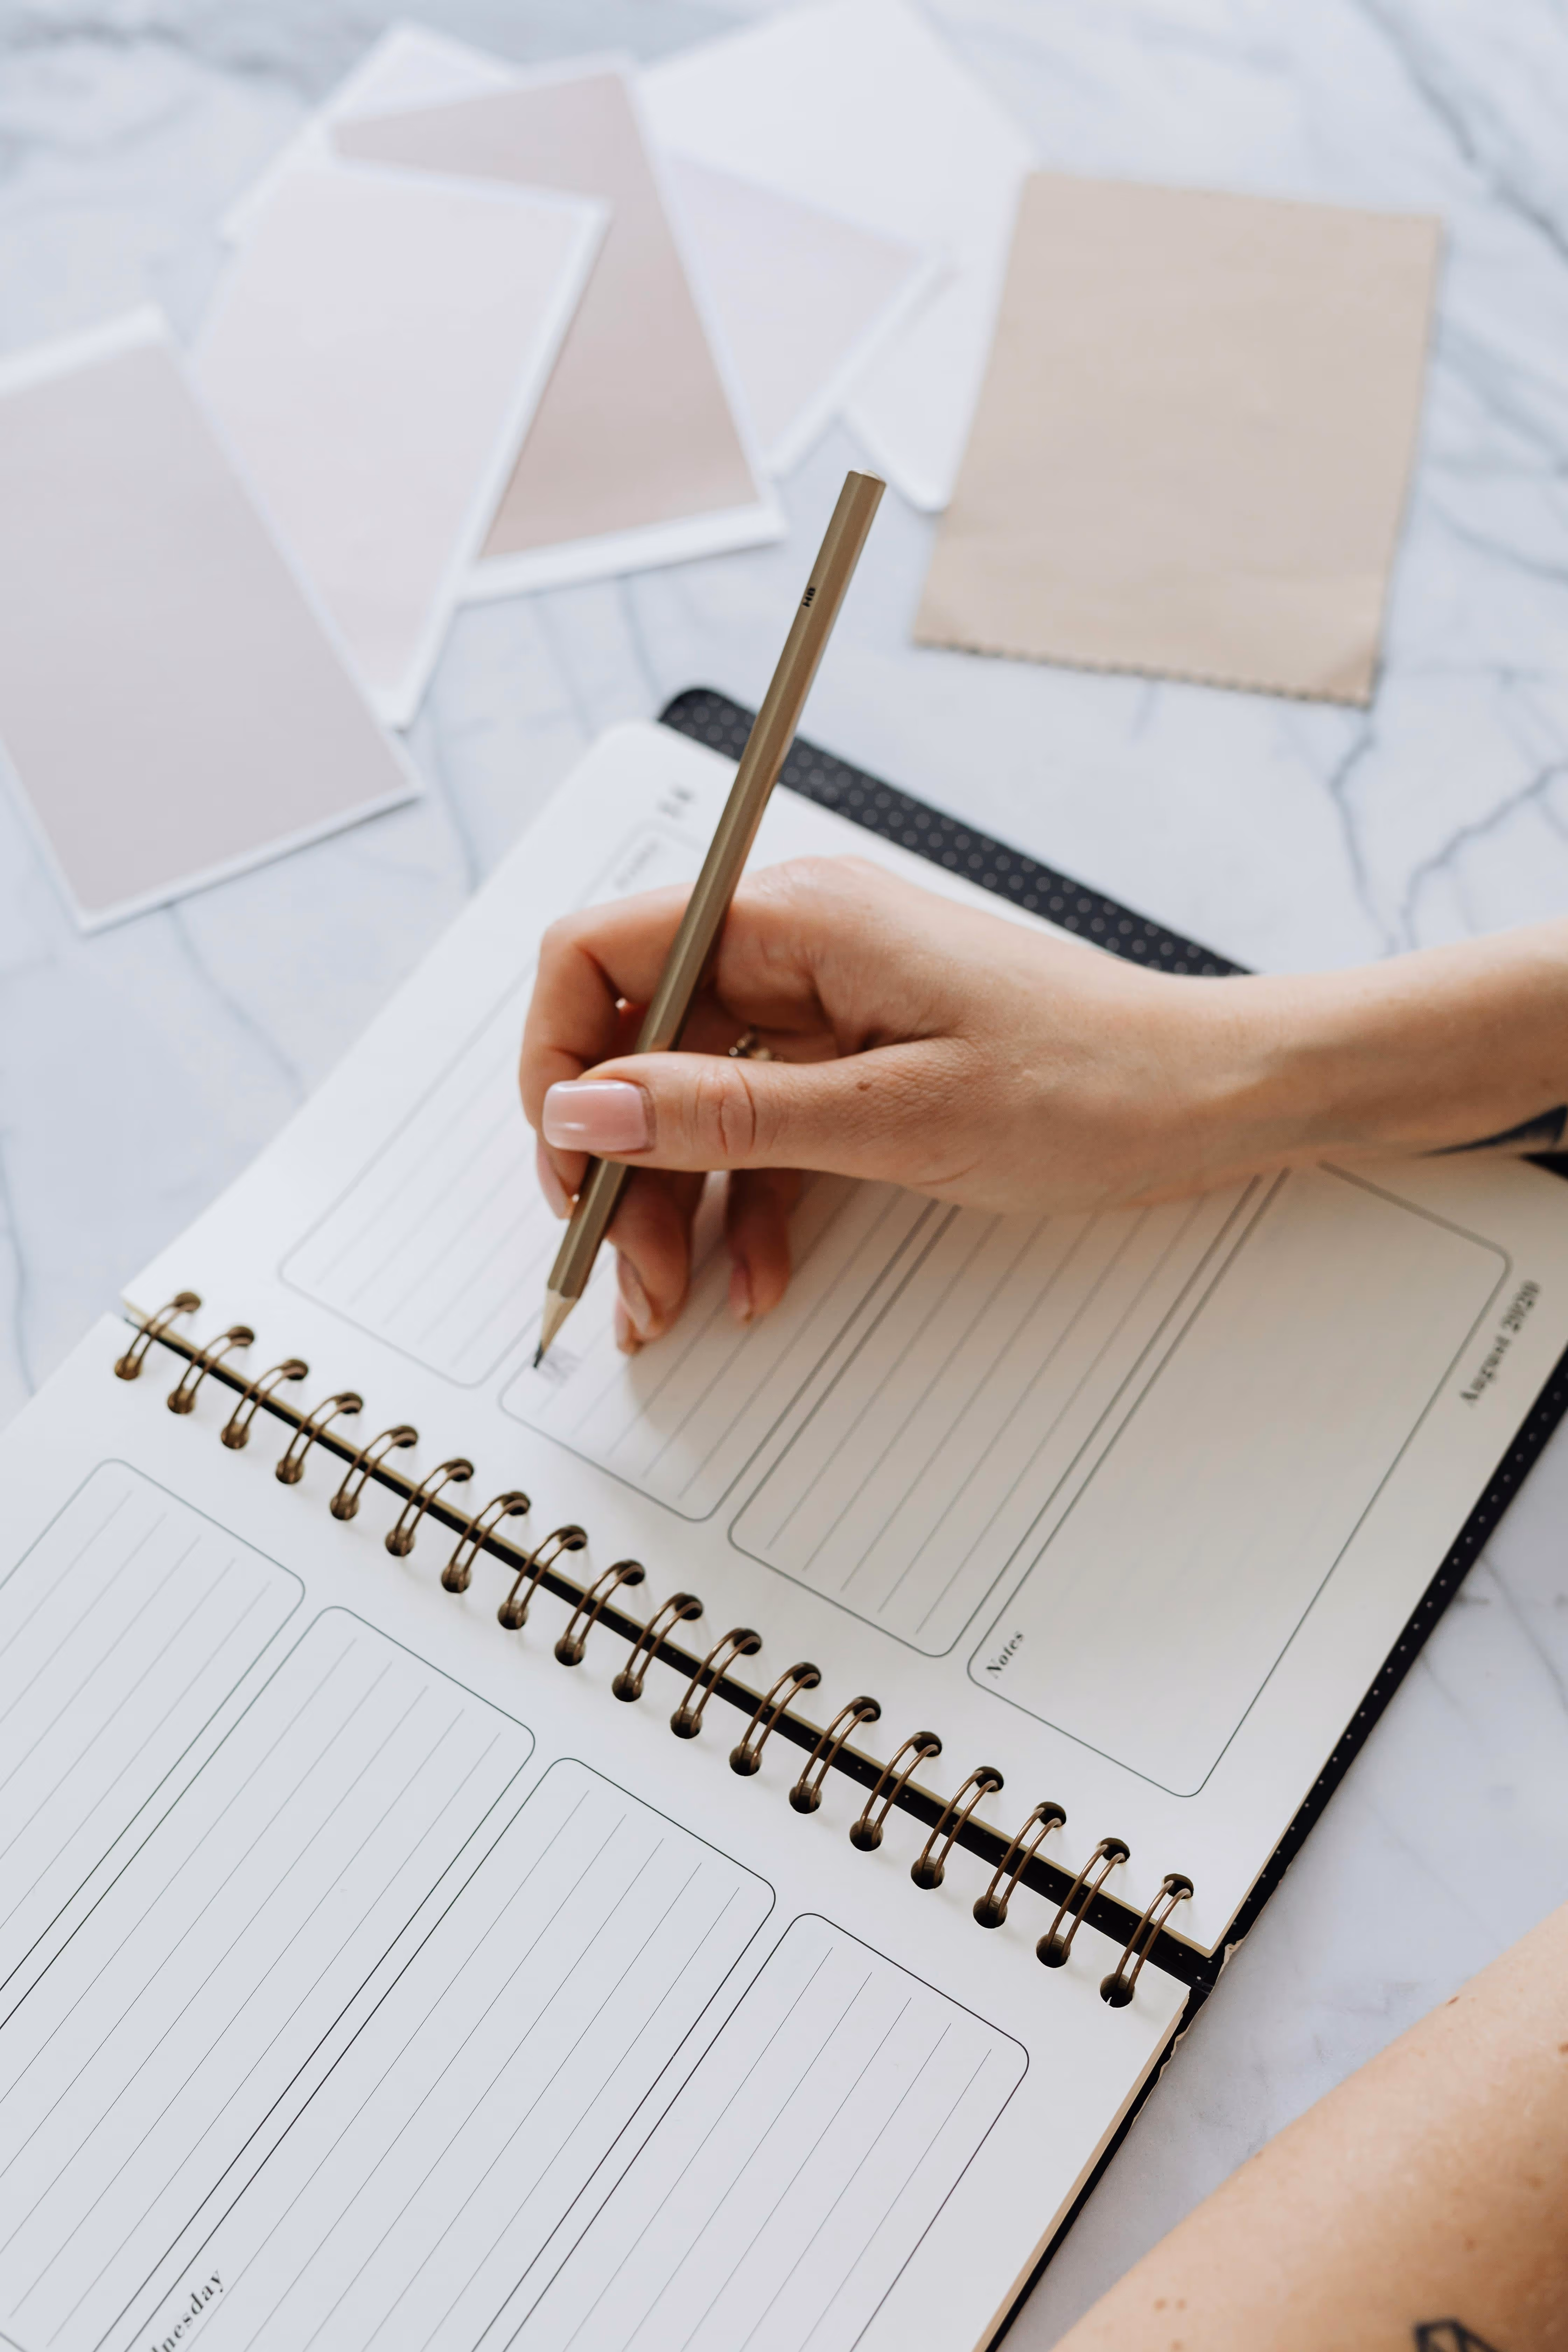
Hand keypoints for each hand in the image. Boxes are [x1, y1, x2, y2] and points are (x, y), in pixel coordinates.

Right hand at [518, 857, 1567, 1349]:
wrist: (1216, 1095)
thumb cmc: (1090, 1085)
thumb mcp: (892, 1116)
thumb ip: (725, 1113)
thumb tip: (588, 1110)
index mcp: (793, 919)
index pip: (599, 955)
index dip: (558, 1062)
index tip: (567, 1168)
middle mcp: (796, 947)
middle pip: (640, 1046)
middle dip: (617, 1166)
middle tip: (623, 1278)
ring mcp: (828, 1004)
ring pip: (694, 1100)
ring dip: (675, 1204)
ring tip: (673, 1303)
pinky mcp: (860, 1059)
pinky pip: (765, 1128)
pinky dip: (750, 1204)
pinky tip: (758, 1278)